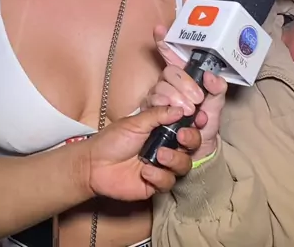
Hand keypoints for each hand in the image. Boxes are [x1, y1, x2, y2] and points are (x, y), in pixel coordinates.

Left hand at [86, 106, 200, 200]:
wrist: (94, 164)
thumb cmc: (112, 140)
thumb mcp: (135, 123)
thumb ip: (158, 115)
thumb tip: (181, 109)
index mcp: (163, 130)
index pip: (186, 126)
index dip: (195, 124)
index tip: (199, 119)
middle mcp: (167, 147)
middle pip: (191, 146)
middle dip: (191, 140)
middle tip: (181, 137)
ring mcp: (163, 166)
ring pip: (184, 165)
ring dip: (174, 159)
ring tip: (159, 156)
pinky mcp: (156, 184)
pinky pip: (169, 182)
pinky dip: (159, 176)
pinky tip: (145, 171)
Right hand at [142, 25, 226, 159]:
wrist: (197, 153)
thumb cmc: (205, 127)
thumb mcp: (216, 107)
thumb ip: (217, 89)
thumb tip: (211, 77)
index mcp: (184, 79)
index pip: (172, 56)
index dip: (165, 42)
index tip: (160, 29)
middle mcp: (168, 86)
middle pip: (169, 73)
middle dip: (184, 84)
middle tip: (196, 101)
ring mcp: (157, 99)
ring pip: (160, 88)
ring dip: (176, 99)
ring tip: (189, 113)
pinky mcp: (149, 113)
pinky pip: (153, 105)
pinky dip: (166, 109)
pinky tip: (175, 115)